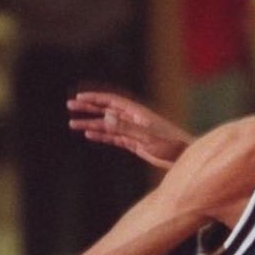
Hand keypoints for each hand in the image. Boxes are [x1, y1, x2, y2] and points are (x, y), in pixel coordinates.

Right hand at [67, 91, 192, 168]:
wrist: (184, 157)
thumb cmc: (170, 144)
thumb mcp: (146, 136)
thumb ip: (126, 127)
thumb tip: (106, 117)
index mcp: (137, 112)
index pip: (111, 101)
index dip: (95, 98)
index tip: (79, 98)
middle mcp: (133, 119)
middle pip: (106, 110)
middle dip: (88, 108)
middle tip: (70, 106)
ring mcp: (133, 131)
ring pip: (107, 125)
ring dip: (91, 124)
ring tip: (73, 124)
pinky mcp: (135, 143)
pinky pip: (114, 137)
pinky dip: (102, 136)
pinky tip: (89, 135)